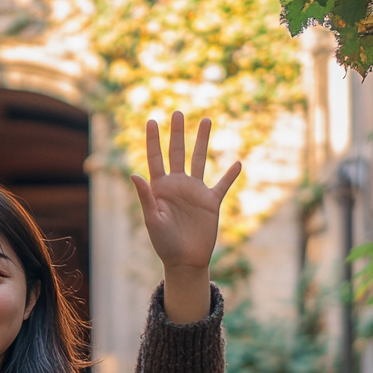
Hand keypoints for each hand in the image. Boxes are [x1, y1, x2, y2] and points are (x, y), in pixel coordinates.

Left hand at [131, 112, 240, 322]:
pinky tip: (238, 162)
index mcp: (160, 188)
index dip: (153, 140)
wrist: (184, 261)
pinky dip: (230, 175)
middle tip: (178, 112)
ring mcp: (195, 192)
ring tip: (206, 120)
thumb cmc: (163, 243)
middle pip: (177, 153)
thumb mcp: (152, 219)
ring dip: (202, 141)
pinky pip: (222, 185)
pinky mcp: (211, 202)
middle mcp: (177, 185)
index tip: (151, 120)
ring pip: (200, 160)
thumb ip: (146, 197)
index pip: (155, 158)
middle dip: (177, 133)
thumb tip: (134, 174)